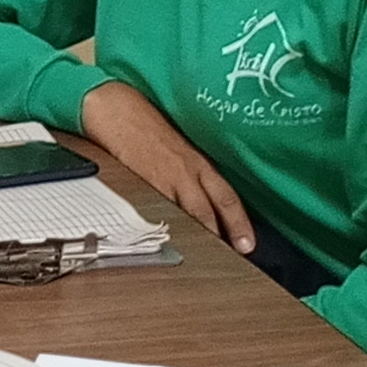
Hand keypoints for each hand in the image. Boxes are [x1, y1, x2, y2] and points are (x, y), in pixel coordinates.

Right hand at [77, 82, 252, 255]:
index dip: (240, 220)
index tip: (249, 242)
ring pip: (192, 212)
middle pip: (215, 206)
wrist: (118, 110)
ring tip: (213, 256)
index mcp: (197, 163)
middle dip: (229, 232)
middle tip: (241, 252)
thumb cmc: (144, 127)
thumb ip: (189, 174)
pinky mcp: (145, 182)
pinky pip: (163, 211)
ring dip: (204, 235)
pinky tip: (174, 242)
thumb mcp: (176, 149)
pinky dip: (172, 229)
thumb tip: (201, 202)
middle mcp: (187, 171)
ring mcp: (166, 178)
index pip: (226, 196)